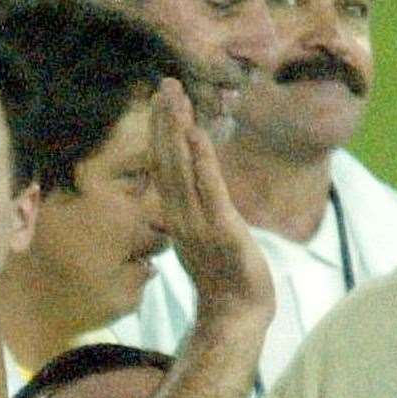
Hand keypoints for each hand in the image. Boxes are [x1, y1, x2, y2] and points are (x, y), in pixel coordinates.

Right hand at [152, 79, 273, 320]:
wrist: (235, 313)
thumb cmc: (223, 277)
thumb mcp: (203, 238)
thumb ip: (193, 210)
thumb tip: (187, 191)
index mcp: (177, 216)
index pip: (164, 167)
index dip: (161, 132)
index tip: (162, 99)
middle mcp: (180, 216)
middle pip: (167, 161)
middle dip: (165, 121)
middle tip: (165, 84)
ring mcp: (198, 224)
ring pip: (182, 170)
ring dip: (178, 132)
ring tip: (177, 99)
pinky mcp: (222, 230)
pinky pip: (209, 191)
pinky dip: (202, 161)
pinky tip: (196, 135)